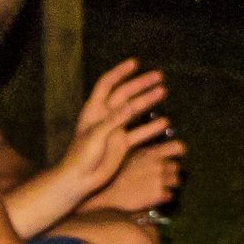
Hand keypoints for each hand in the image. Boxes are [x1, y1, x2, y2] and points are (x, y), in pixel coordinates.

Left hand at [56, 60, 170, 194]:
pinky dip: (150, 127)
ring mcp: (115, 129)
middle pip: (125, 94)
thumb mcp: (96, 135)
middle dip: (141, 84)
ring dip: (148, 101)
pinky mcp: (122, 144)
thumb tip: (132, 105)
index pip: (107, 84)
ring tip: (163, 92)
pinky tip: (164, 123)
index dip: (120, 72)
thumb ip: (114, 120)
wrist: (79, 179)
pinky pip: (139, 132)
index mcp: (94, 109)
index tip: (135, 64)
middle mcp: (105, 115)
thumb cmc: (81, 156)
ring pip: (134, 110)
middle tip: (159, 77)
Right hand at [84, 135, 182, 217]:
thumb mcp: (128, 157)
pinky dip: (164, 197)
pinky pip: (170, 195)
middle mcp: (158, 165)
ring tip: (154, 188)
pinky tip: (152, 197)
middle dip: (170, 173)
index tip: (179, 155)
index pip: (177, 147)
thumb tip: (156, 153)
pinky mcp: (160, 194)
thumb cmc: (115, 176)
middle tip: (159, 178)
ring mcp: (160, 180)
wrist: (108, 196)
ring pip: (176, 182)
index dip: (180, 152)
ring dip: (168, 185)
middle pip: (177, 167)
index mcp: (151, 153)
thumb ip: (145, 154)